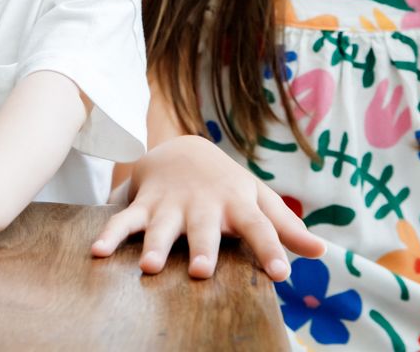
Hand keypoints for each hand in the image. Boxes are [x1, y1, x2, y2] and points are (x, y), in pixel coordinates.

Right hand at [90, 135, 324, 280]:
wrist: (182, 148)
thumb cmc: (227, 184)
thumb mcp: (256, 198)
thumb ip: (284, 226)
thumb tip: (321, 252)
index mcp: (237, 204)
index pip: (259, 227)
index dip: (271, 248)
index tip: (281, 272)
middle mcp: (203, 205)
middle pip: (204, 229)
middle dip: (202, 247)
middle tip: (201, 270)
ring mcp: (170, 204)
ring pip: (161, 226)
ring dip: (155, 245)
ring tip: (150, 267)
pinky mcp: (143, 204)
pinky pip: (124, 220)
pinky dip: (110, 235)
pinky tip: (98, 252)